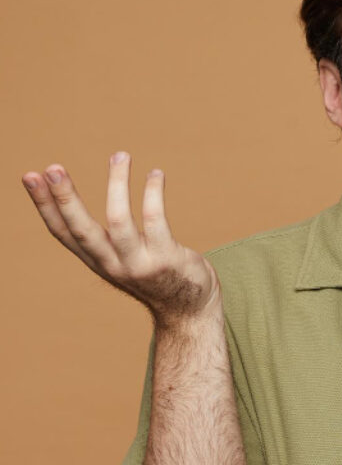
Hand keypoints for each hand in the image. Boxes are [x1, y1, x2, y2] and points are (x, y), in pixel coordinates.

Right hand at [22, 152, 219, 327]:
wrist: (188, 310)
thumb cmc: (154, 276)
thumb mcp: (121, 259)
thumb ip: (102, 239)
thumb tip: (73, 200)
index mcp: (97, 261)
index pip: (62, 232)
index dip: (45, 205)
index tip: (30, 176)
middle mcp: (113, 264)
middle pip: (82, 229)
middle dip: (65, 198)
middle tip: (53, 168)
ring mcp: (139, 263)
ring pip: (119, 220)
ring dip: (117, 184)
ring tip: (121, 155)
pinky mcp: (165, 258)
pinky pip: (154, 219)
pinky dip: (153, 192)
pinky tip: (156, 174)